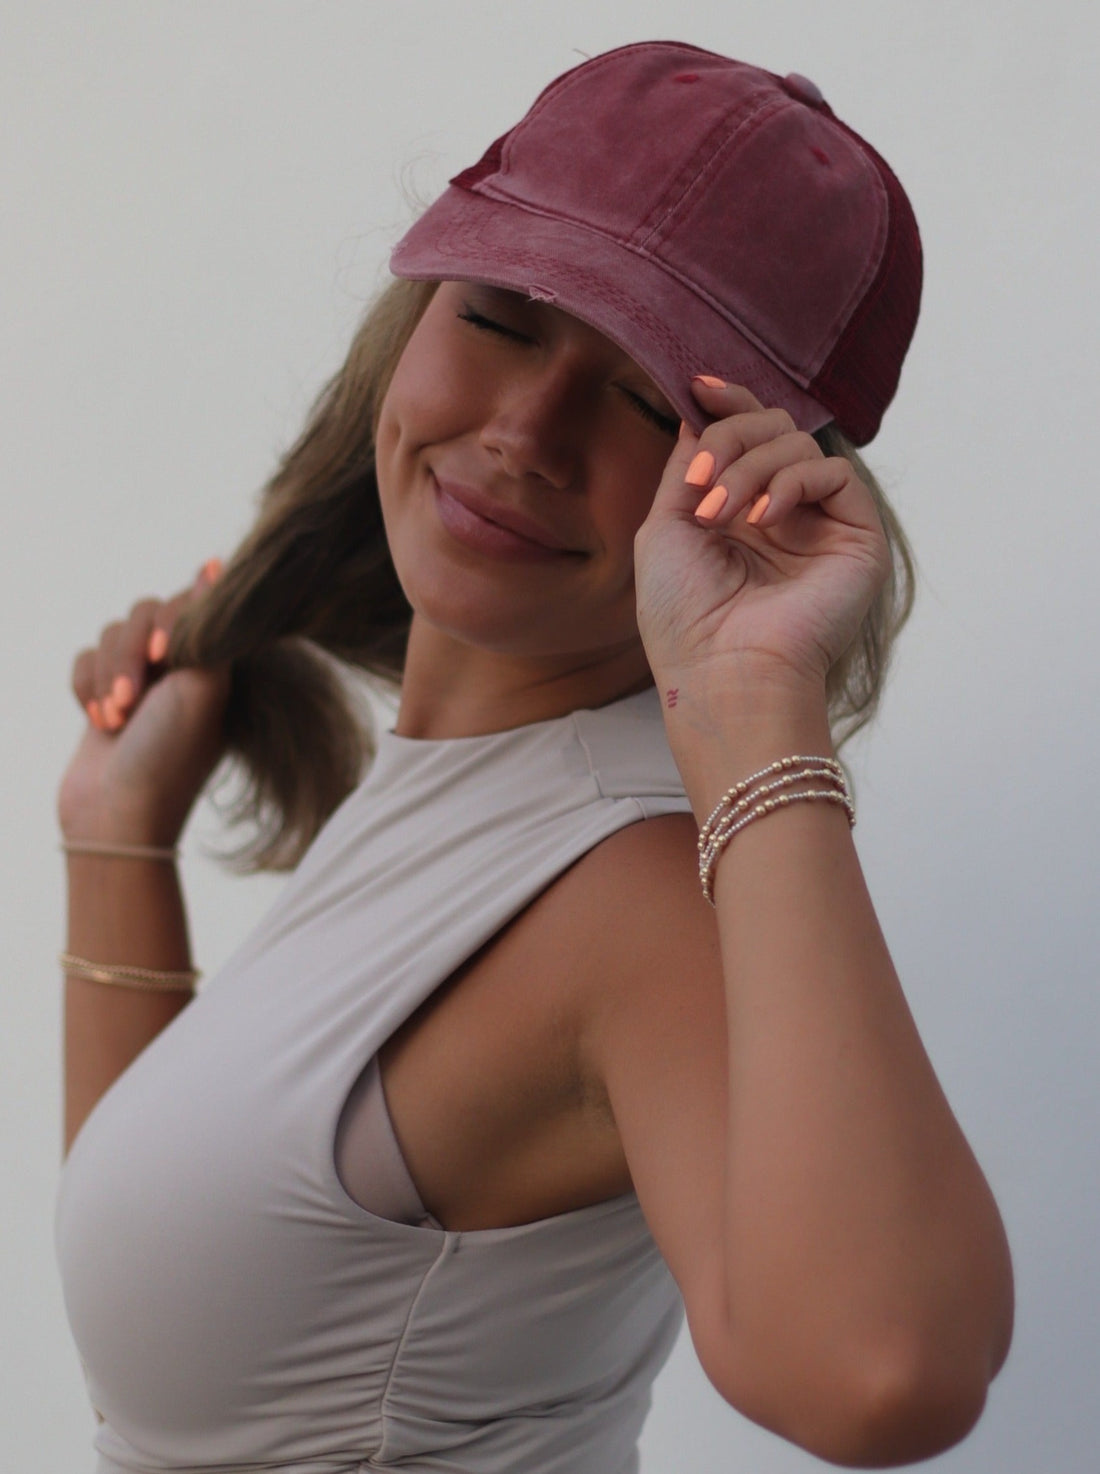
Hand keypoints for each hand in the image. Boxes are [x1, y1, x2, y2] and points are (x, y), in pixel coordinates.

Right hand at [58, 560, 231, 845]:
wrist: (116, 817)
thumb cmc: (169, 757)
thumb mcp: (204, 688)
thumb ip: (210, 628)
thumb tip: (218, 564)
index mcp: (215, 662)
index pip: (191, 603)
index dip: (173, 621)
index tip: (168, 655)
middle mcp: (181, 666)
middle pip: (146, 612)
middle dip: (130, 656)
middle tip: (135, 701)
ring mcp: (141, 680)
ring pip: (111, 634)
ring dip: (108, 677)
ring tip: (117, 720)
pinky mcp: (104, 693)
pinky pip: (83, 658)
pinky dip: (86, 689)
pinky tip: (100, 723)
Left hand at [634, 380, 891, 695]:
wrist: (722, 674)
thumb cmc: (684, 618)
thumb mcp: (666, 527)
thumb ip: (687, 467)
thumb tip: (702, 412)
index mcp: (738, 511)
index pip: (745, 435)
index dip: (727, 402)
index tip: (698, 387)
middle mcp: (782, 513)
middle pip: (770, 426)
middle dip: (728, 439)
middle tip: (700, 484)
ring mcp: (820, 524)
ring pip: (796, 443)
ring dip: (748, 468)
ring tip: (719, 516)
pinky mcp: (857, 537)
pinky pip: (832, 472)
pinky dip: (790, 482)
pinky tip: (762, 519)